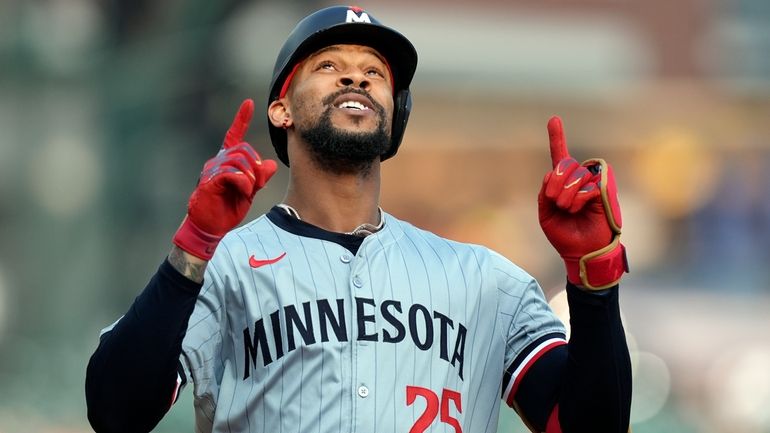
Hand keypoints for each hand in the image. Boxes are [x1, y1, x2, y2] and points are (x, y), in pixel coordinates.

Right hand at [173, 99, 277, 259]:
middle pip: (243, 149)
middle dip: (255, 166)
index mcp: (227, 161)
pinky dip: (244, 183)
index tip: (250, 103)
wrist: (211, 226)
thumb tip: (271, 164)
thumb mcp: (250, 191)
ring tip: (247, 191)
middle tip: (255, 185)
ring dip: (250, 177)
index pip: (234, 135)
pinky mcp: (209, 181)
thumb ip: (259, 177)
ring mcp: (211, 170)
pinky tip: (243, 192)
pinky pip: (231, 173)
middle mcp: (217, 161)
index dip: (241, 119)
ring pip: (239, 161)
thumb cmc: (227, 207)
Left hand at [537, 116, 627, 289]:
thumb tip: (550, 173)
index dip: (557, 138)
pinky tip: (581, 209)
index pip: (561, 157)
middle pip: (565, 164)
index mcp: (564, 184)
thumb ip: (544, 194)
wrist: (581, 252)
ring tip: (569, 209)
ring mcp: (593, 184)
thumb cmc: (564, 235)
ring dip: (566, 195)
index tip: (554, 119)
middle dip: (556, 183)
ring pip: (576, 174)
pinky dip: (579, 199)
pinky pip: (588, 186)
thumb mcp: (545, 215)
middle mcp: (580, 180)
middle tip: (556, 202)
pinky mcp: (605, 191)